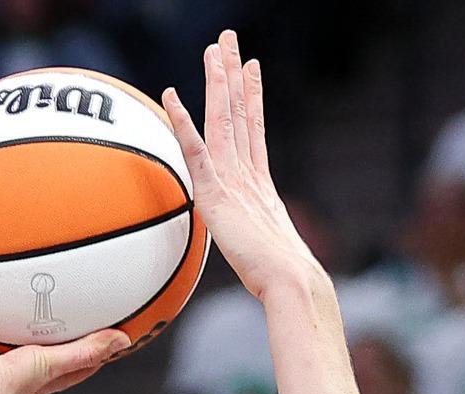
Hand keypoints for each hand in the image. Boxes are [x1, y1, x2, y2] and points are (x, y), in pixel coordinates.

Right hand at [0, 258, 127, 393]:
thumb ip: (87, 352)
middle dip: (16, 306)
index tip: (86, 316)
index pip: (51, 351)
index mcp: (24, 367)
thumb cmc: (6, 391)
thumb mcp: (53, 365)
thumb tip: (124, 340)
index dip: (67, 336)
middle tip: (33, 275)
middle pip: (6, 325)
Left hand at [159, 31, 325, 307]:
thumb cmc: (283, 282)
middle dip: (234, 74)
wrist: (292, 282)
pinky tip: (172, 95)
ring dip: (217, 81)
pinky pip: (196, 149)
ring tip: (215, 47)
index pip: (253, 130)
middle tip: (229, 40)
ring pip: (224, 119)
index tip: (250, 68)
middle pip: (241, 112)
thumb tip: (257, 255)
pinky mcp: (218, 193)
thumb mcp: (264, 254)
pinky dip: (183, 121)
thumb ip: (255, 242)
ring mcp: (235, 179)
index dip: (251, 97)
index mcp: (260, 184)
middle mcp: (249, 173)